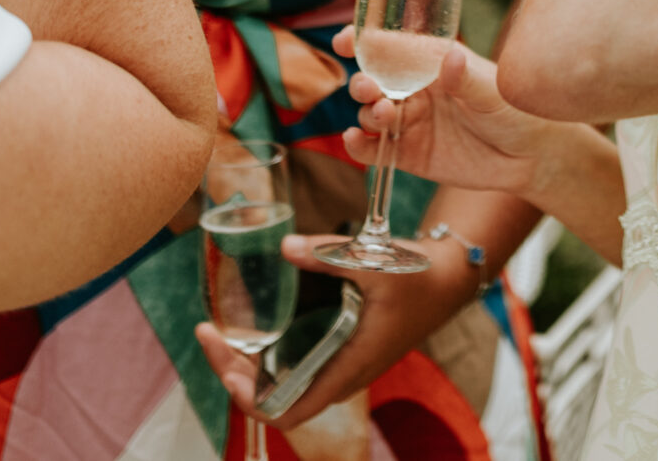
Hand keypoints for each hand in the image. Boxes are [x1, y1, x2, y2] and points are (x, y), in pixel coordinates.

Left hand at [195, 232, 474, 429]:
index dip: (249, 398)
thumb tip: (285, 247)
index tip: (226, 364)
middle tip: (208, 333)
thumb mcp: (375, 262)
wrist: (448, 278)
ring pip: (282, 382)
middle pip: (275, 397)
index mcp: (348, 367)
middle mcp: (340, 374)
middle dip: (236, 371)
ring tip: (220, 332)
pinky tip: (253, 326)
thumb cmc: (417, 277)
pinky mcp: (341, 350)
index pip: (288, 410)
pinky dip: (268, 353)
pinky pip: (295, 366)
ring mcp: (340, 364)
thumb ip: (328, 255)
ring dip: (248, 364)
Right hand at [332, 32, 548, 199]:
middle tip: (368, 88)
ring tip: (382, 113)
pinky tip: (355, 141)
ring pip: (370, 114)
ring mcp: (408, 122)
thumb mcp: (493, 91)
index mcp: (431, 63)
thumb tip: (452, 56)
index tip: (345, 41)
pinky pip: (373, 150)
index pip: (389, 47)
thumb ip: (467, 78)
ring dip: (366, 112)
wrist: (529, 156)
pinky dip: (359, 146)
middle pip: (373, 80)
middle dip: (363, 81)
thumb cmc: (515, 110)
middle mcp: (414, 90)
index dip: (363, 41)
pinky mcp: (407, 154)